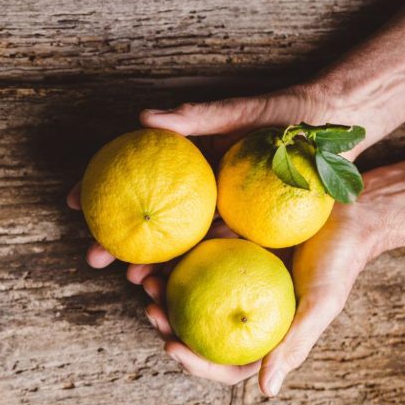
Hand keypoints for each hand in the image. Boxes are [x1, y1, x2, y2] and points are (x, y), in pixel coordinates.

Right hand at [66, 81, 354, 282]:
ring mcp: (217, 216)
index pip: (130, 178)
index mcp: (185, 165)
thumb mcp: (241, 113)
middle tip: (93, 259)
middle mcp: (195, 193)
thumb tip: (145, 116)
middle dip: (114, 243)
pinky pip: (211, 257)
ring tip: (135, 284)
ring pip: (174, 246)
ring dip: (149, 266)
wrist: (335, 137)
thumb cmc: (285, 117)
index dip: (95, 190)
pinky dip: (191, 274)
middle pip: (143, 221)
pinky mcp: (243, 236)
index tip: (69, 200)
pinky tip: (177, 291)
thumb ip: (195, 116)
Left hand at [144, 201, 377, 395]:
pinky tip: (156, 253)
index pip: (225, 363)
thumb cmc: (338, 261)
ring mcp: (231, 281)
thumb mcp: (320, 303)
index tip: (171, 348)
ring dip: (162, 291)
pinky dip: (173, 258)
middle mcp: (243, 311)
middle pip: (198, 330)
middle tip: (151, 309)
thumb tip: (266, 392)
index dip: (195, 362)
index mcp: (265, 334)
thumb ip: (293, 345)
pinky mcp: (224, 250)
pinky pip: (193, 257)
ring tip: (144, 280)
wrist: (345, 212)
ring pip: (188, 294)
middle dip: (168, 325)